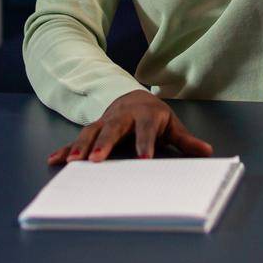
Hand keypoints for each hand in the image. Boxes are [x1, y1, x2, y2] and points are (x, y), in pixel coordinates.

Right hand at [46, 90, 214, 164]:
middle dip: (104, 144)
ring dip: (81, 146)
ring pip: (91, 132)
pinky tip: (55, 160)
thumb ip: (186, 140)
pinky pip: (77, 139)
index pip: (146, 130)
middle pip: (113, 129)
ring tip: (73, 162)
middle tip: (97, 161)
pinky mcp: (93, 130)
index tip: (144, 159)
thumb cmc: (155, 116)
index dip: (145, 143)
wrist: (133, 99)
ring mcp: (105, 122)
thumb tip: (208, 151)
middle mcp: (122, 117)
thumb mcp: (172, 125)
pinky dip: (65, 149)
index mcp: (146, 116)